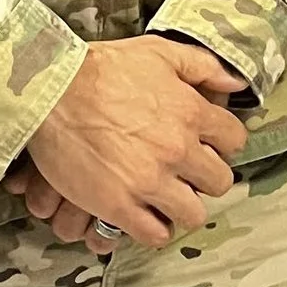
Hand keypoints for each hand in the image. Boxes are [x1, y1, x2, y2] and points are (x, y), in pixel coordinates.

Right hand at [20, 38, 249, 249]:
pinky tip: (145, 215)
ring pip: (192, 215)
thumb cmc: (102, 68)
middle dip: (206, 178)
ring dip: (182, 208)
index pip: (234, 140)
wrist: (51, 91)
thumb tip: (236, 83)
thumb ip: (203, 66)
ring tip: (168, 199)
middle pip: (218, 182)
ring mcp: (149, 181)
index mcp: (190, 112)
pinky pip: (155, 234)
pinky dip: (154, 229)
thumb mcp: (158, 51)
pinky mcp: (118, 205)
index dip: (223, 143)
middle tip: (188, 174)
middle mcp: (177, 150)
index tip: (209, 145)